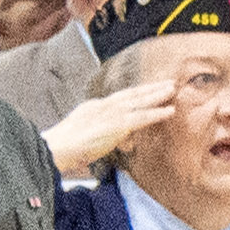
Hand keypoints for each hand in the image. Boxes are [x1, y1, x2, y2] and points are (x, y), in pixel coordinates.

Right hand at [41, 76, 173, 176]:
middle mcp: (103, 106)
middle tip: (166, 82)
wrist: (57, 147)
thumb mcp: (80, 135)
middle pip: (130, 94)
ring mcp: (110, 114)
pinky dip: (157, 113)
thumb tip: (108, 140)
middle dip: (149, 87)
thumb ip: (97, 134)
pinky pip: (142, 117)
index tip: (147, 88)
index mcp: (93, 107)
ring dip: (157, 94)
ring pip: (139, 101)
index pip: (118, 98)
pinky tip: (170, 111)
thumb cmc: (64, 148)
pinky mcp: (117, 125)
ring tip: (172, 89)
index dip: (135, 93)